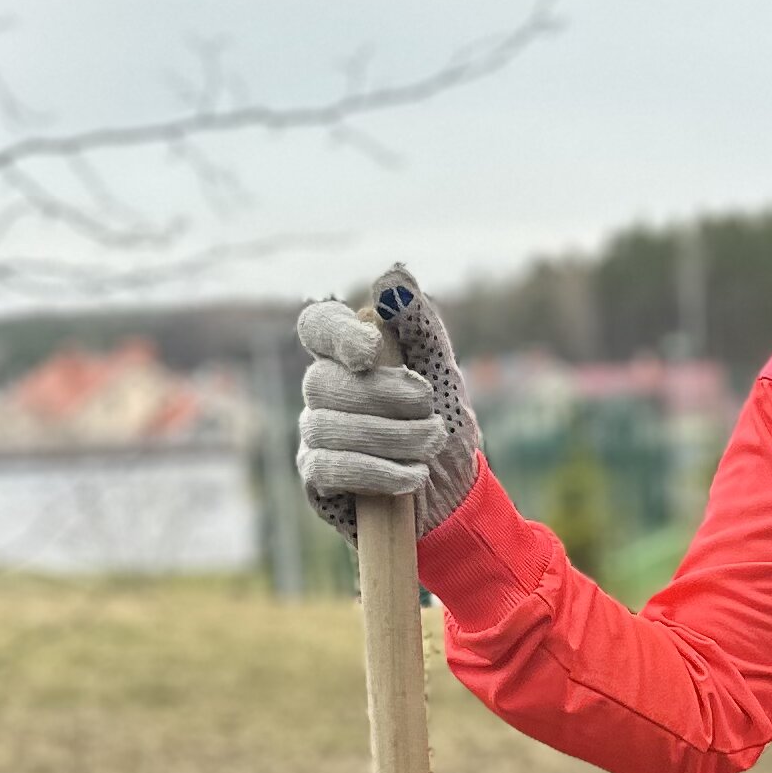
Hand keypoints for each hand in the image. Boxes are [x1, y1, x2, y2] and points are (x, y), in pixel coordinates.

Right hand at [295, 266, 481, 537]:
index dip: (337, 334)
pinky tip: (412, 476)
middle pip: (326, 381)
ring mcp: (315, 434)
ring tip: (432, 446)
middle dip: (389, 398)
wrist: (457, 496)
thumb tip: (392, 276)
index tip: (373, 351)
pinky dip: (379, 471)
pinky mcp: (318, 479)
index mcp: (348, 355)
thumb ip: (419, 324)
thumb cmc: (442, 425)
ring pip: (330, 427)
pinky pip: (332, 467)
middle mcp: (322, 391)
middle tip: (433, 416)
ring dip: (393, 437)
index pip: (317, 326)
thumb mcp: (443, 371)